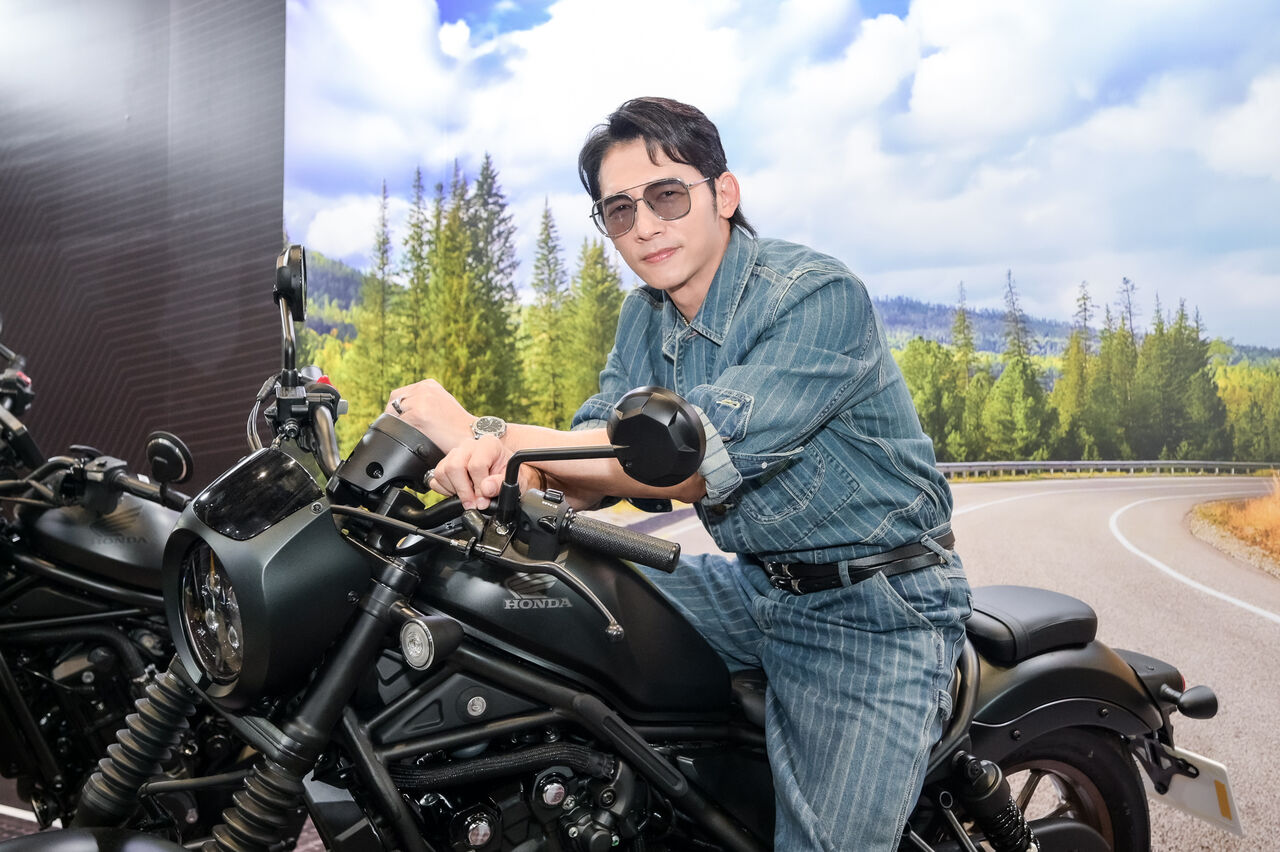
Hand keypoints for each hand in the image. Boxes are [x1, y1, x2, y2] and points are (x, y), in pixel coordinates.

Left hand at [386, 379, 472, 450]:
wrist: (472, 435)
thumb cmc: (457, 425)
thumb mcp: (441, 402)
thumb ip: (423, 400)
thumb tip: (402, 409)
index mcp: (428, 384)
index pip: (399, 395)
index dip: (398, 411)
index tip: (405, 422)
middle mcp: (423, 388)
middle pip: (393, 402)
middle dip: (396, 417)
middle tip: (408, 430)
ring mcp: (419, 401)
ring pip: (393, 414)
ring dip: (399, 426)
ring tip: (415, 434)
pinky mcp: (417, 415)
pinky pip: (397, 424)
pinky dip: (402, 433)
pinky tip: (417, 437)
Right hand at [428, 437, 547, 510]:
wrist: (505, 473)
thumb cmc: (509, 474)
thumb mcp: (514, 480)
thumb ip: (501, 483)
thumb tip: (486, 488)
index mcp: (488, 445)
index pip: (476, 465)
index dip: (479, 487)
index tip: (483, 500)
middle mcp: (469, 445)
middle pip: (454, 467)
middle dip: (463, 490)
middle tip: (473, 503)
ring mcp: (455, 453)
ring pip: (442, 472)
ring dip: (454, 490)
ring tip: (469, 496)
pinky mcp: (445, 463)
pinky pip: (435, 479)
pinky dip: (445, 490)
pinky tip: (460, 492)